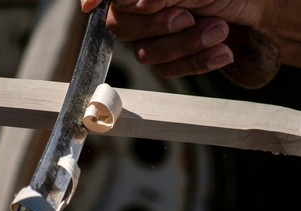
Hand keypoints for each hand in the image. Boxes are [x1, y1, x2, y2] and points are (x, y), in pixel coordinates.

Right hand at [79, 0, 268, 77]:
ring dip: (186, 45)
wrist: (252, 15)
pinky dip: (198, 62)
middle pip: (122, 27)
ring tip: (219, 30)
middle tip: (188, 17)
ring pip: (148, 54)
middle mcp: (140, 15)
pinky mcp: (169, 61)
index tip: (91, 5)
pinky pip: (170, 71)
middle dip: (158, 26)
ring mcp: (153, 40)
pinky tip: (221, 51)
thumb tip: (131, 0)